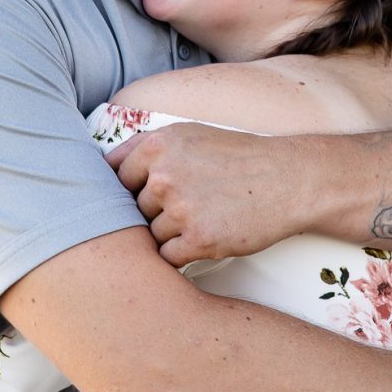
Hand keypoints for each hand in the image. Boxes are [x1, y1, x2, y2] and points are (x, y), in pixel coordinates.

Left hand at [106, 123, 308, 266]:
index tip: (150, 194)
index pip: (116, 177)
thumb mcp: (189, 134)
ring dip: (170, 234)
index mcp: (158, 144)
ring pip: (150, 235)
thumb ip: (147, 149)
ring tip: (203, 217)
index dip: (131, 189)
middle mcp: (164, 175)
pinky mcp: (198, 239)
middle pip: (133, 209)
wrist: (288, 179)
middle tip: (189, 205)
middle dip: (154, 213)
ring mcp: (180, 208)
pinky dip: (181, 254)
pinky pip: (168, 257)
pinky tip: (204, 237)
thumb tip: (102, 168)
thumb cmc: (238, 156)